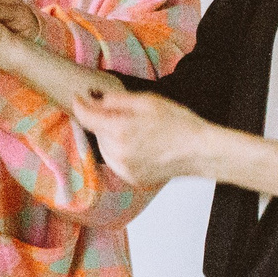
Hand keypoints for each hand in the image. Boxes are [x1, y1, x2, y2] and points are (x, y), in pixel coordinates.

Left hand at [70, 88, 205, 185]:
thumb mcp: (147, 101)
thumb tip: (95, 99)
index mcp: (120, 130)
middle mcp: (118, 153)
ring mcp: (123, 169)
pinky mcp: (130, 179)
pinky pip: (115, 161)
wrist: (198, 151)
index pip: (86, 117)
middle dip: (104, 121)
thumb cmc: (177, 123)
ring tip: (136, 131)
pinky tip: (139, 146)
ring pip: (104, 147)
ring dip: (111, 137)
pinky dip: (120, 152)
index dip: (80, 104)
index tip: (79, 97)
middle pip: (96, 132)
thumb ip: (116, 100)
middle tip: (126, 115)